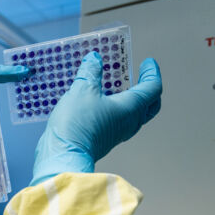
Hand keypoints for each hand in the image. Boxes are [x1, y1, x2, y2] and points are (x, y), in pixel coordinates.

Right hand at [31, 52, 161, 185]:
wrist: (62, 155)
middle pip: (149, 106)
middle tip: (142, 79)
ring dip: (131, 101)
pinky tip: (99, 104)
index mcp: (130, 107)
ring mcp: (116, 133)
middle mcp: (128, 122)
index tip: (148, 63)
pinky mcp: (103, 140)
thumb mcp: (82, 90)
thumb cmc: (77, 124)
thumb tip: (94, 59)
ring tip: (118, 89)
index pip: (152, 88)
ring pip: (134, 116)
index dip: (152, 73)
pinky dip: (116, 110)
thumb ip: (90, 72)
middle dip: (149, 91)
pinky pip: (117, 123)